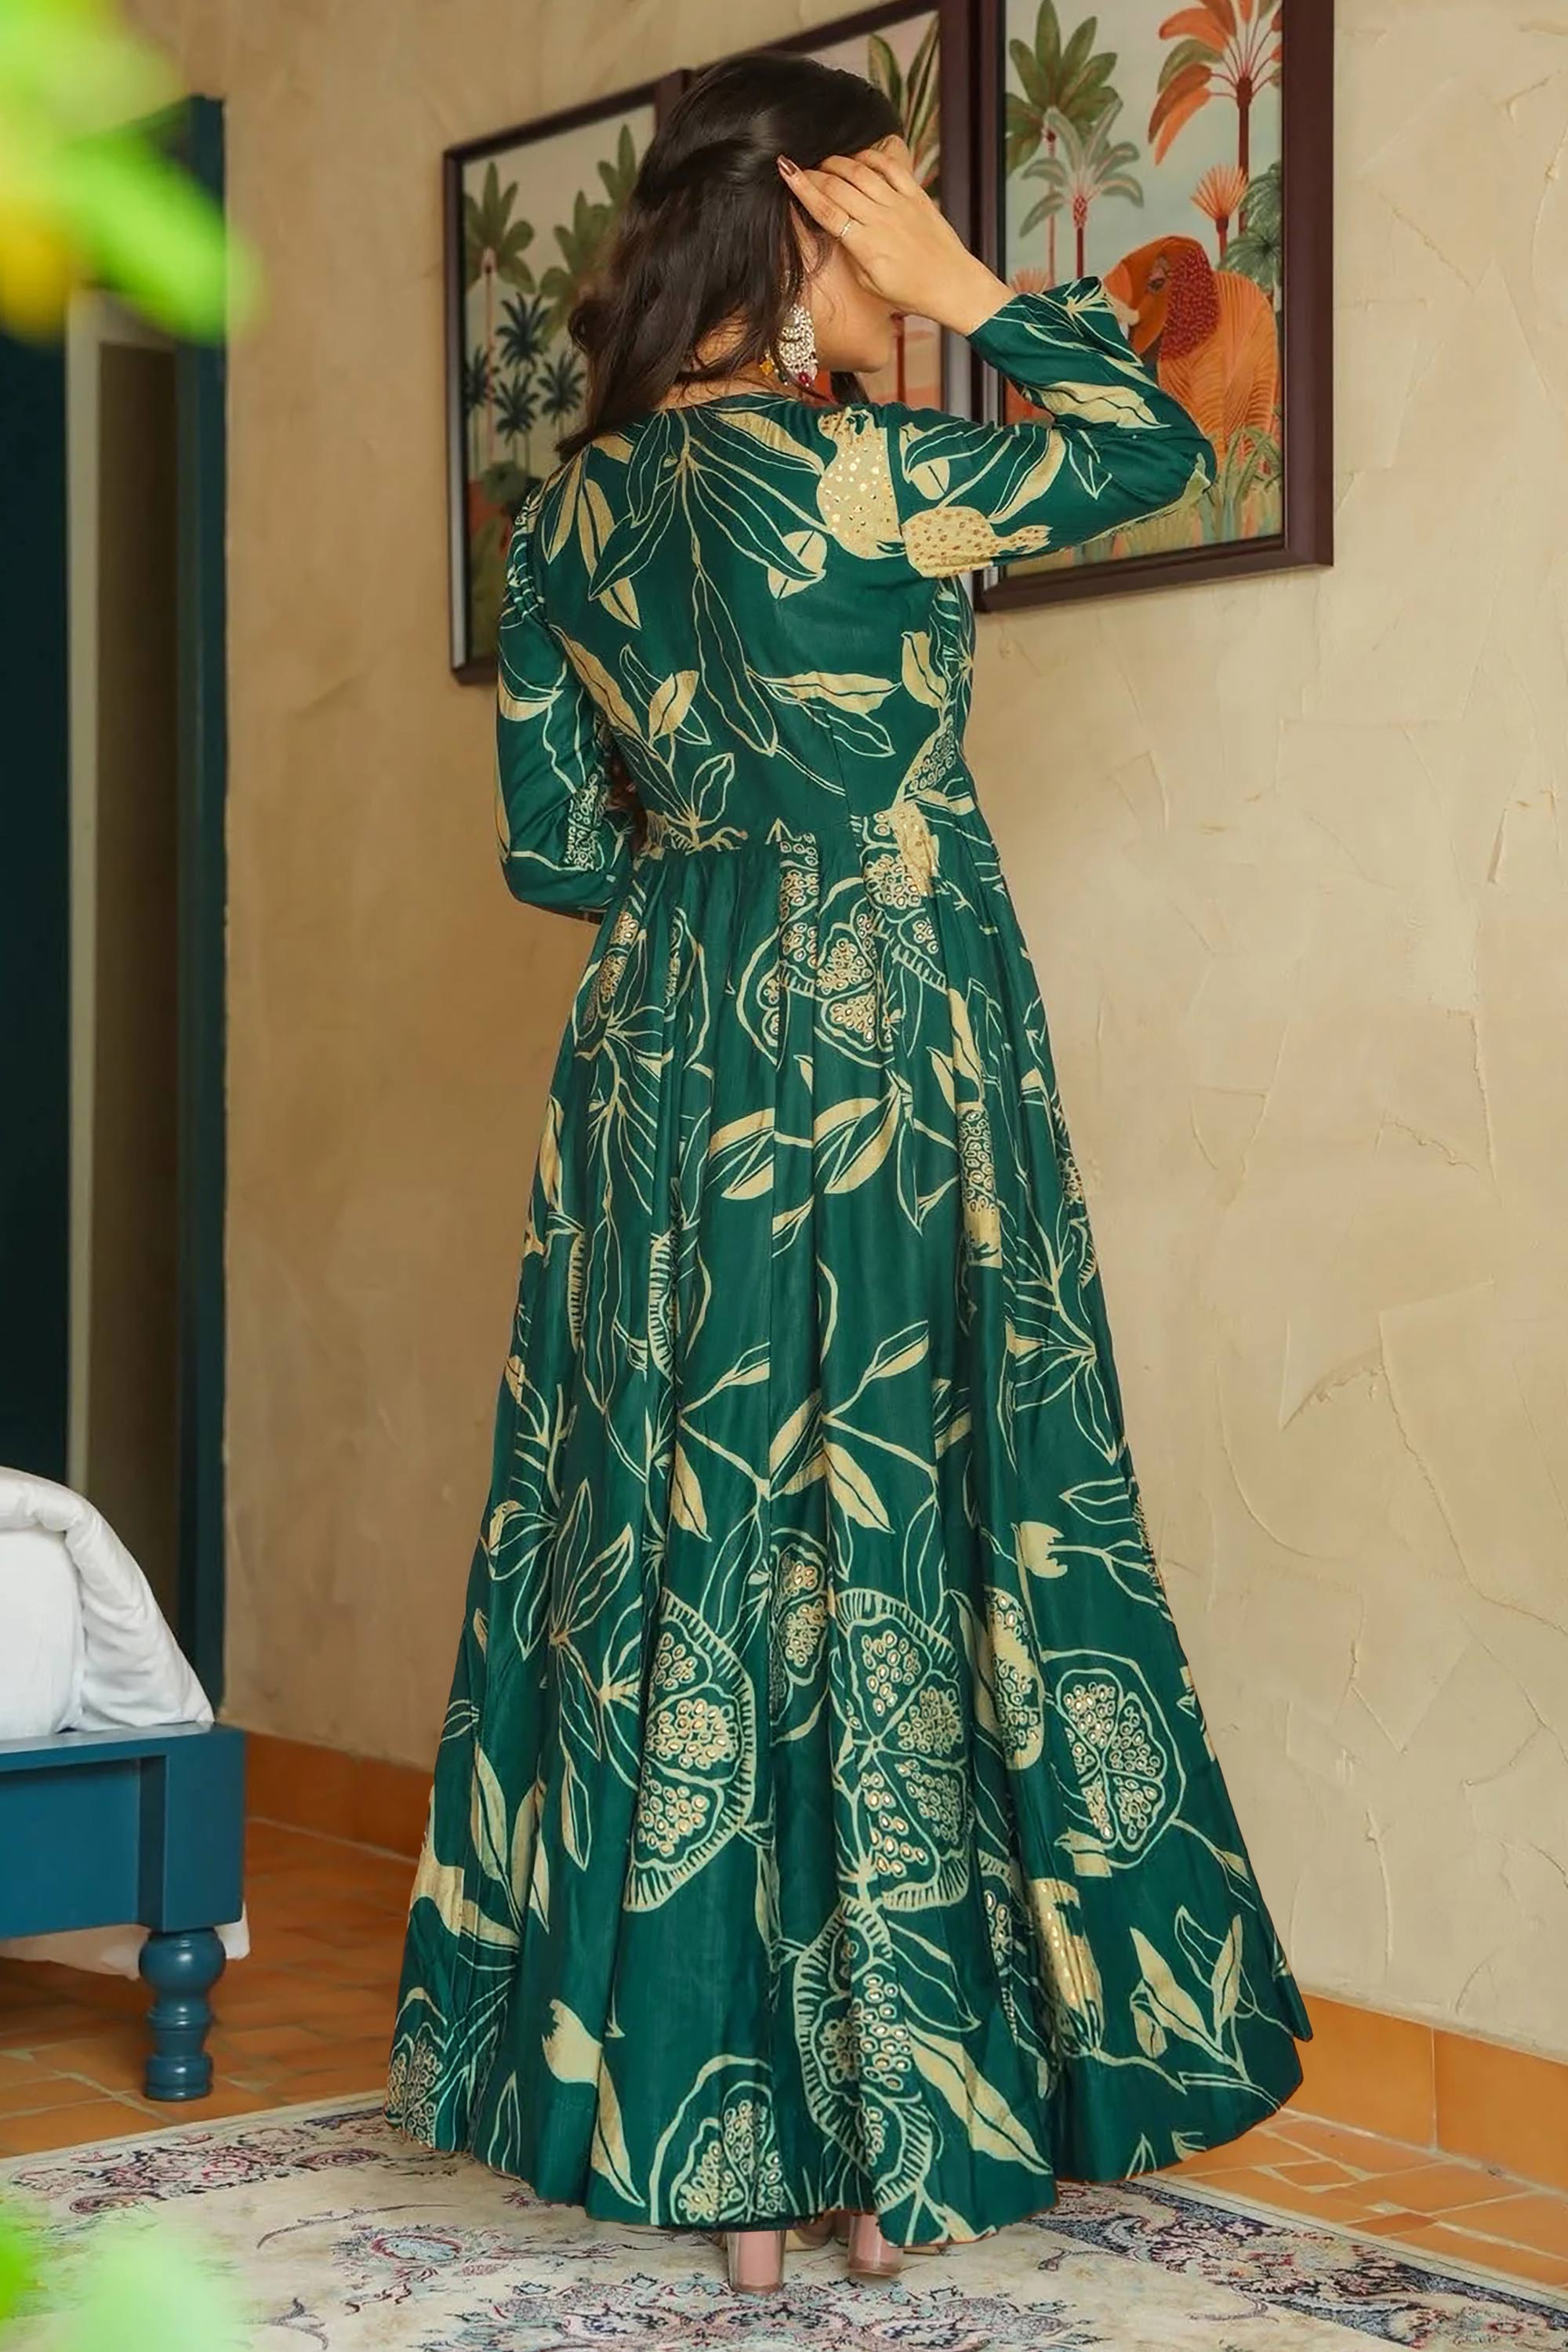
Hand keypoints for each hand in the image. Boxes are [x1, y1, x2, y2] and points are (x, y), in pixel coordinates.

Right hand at [777, 145, 1009, 335]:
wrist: (951, 284)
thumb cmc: (910, 292)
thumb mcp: (869, 284)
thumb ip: (850, 253)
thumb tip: (834, 228)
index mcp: (865, 245)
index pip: (826, 210)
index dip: (802, 188)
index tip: (786, 171)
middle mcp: (881, 219)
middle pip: (838, 187)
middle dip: (814, 173)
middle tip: (801, 169)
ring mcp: (899, 204)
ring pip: (860, 172)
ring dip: (838, 163)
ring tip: (825, 163)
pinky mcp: (916, 195)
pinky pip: (890, 167)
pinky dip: (871, 157)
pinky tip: (859, 158)